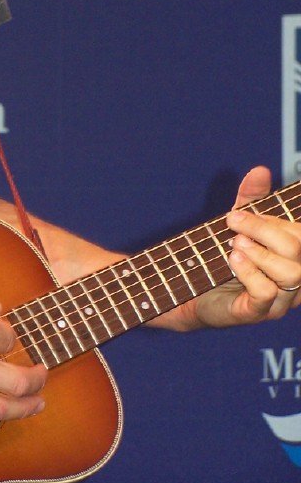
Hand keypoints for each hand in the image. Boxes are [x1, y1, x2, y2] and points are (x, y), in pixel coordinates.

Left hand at [189, 166, 300, 328]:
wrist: (192, 290)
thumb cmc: (223, 256)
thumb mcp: (237, 223)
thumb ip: (250, 198)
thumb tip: (260, 170)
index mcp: (293, 256)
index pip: (300, 233)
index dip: (275, 219)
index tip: (245, 211)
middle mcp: (294, 279)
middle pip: (297, 249)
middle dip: (263, 229)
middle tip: (232, 221)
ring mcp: (279, 300)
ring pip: (291, 273)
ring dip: (259, 251)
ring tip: (234, 243)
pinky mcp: (257, 313)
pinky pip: (266, 293)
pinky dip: (249, 271)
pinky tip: (232, 260)